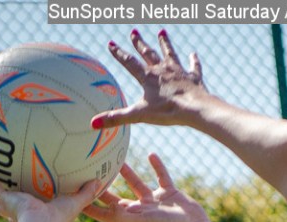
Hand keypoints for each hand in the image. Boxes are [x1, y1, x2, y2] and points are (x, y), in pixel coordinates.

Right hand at [0, 164, 98, 221]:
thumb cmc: (58, 219)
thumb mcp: (75, 203)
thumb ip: (86, 193)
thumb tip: (99, 181)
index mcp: (37, 213)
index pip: (33, 209)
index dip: (30, 208)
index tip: (26, 205)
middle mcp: (22, 211)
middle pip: (10, 207)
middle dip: (3, 204)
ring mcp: (12, 205)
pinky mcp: (6, 198)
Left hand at [84, 153, 213, 221]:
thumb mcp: (140, 221)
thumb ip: (121, 214)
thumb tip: (100, 207)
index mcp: (129, 218)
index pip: (104, 213)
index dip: (88, 206)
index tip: (72, 197)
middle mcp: (139, 210)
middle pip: (116, 197)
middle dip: (103, 186)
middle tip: (89, 171)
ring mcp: (154, 201)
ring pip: (136, 183)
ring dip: (127, 172)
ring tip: (117, 157)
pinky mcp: (169, 193)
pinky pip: (161, 176)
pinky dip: (156, 166)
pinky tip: (150, 154)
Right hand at [93, 29, 208, 128]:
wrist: (194, 108)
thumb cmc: (166, 111)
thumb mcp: (138, 116)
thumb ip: (116, 118)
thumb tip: (92, 124)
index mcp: (148, 78)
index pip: (129, 62)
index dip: (119, 53)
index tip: (111, 43)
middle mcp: (162, 70)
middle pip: (148, 53)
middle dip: (139, 43)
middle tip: (133, 32)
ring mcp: (179, 72)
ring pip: (170, 54)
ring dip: (165, 43)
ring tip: (162, 32)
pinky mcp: (193, 78)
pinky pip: (193, 67)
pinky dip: (193, 61)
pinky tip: (193, 54)